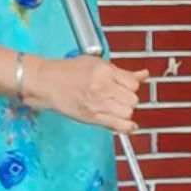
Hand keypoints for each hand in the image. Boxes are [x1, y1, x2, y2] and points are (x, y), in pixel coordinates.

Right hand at [26, 54, 146, 133]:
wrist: (46, 82)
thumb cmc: (68, 70)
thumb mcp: (97, 64)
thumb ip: (122, 72)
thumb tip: (144, 75)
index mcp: (104, 72)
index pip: (133, 83)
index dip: (131, 85)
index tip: (124, 86)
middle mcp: (102, 88)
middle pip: (132, 99)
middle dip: (129, 98)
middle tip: (119, 97)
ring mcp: (97, 104)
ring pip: (127, 113)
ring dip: (125, 111)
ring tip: (116, 107)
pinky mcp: (91, 117)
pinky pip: (117, 126)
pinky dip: (126, 127)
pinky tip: (128, 125)